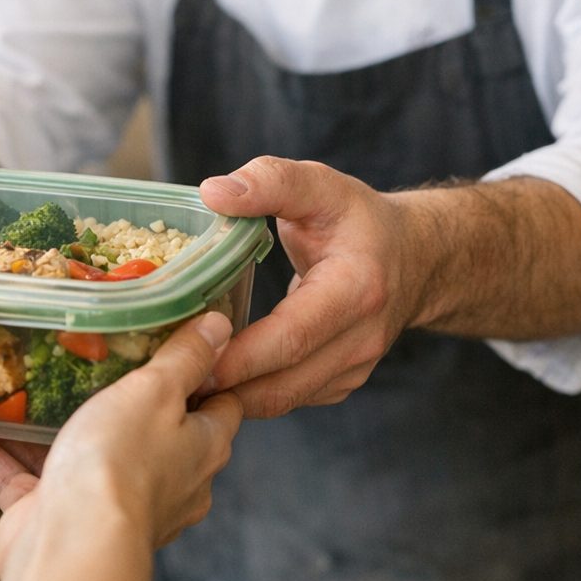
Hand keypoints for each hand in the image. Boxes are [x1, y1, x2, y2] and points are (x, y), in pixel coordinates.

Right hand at [0, 312, 241, 576]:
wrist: (70, 548)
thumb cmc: (122, 464)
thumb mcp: (157, 391)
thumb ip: (185, 358)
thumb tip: (219, 327)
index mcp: (198, 450)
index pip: (218, 406)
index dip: (208, 372)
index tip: (182, 340)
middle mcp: (160, 482)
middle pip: (148, 430)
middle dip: (120, 396)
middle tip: (92, 352)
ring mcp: (107, 505)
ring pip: (77, 454)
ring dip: (45, 424)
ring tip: (20, 382)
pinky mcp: (57, 520)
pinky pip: (23, 480)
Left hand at [198, 156, 423, 417]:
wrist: (412, 257)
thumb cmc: (358, 220)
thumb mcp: (319, 185)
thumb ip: (270, 181)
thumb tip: (213, 192)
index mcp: (356, 289)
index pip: (292, 336)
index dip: (240, 354)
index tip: (191, 355)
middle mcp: (361, 339)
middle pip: (283, 381)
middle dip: (224, 385)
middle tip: (167, 378)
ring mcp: (354, 368)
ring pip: (284, 398)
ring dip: (231, 398)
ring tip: (179, 382)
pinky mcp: (340, 383)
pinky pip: (289, 397)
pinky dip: (248, 395)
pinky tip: (211, 379)